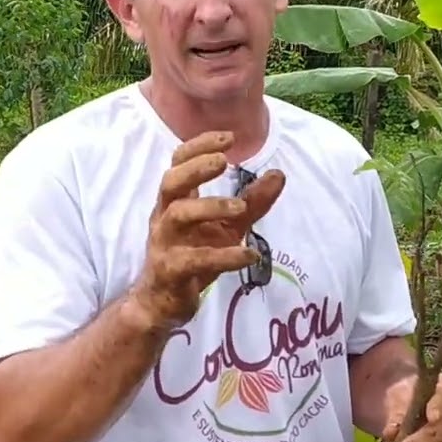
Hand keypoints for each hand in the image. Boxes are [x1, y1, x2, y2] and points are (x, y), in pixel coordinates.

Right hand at [129, 130, 284, 328]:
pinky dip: (224, 256)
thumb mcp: (227, 227)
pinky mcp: (171, 271)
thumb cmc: (193, 256)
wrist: (162, 303)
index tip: (228, 138)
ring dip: (210, 207)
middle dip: (195, 168)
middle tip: (223, 161)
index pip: (178, 163)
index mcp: (175, 201)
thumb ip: (251, 202)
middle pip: (170, 182)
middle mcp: (165, 217)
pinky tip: (249, 254)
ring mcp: (165, 244)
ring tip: (240, 207)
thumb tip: (279, 174)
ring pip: (178, 216)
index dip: (199, 147)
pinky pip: (195, 260)